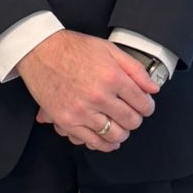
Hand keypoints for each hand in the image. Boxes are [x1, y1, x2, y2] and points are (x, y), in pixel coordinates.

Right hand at [17, 30, 158, 151]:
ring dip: (122, 132)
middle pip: (131, 121)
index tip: (144, 105)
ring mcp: (82, 111)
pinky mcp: (67, 121)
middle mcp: (99, 96)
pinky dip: (104, 144)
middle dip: (135, 118)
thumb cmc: (72, 48)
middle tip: (131, 113)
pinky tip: (107, 139)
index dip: (147, 106)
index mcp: (112, 77)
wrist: (39, 51)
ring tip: (119, 125)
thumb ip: (134, 69)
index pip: (142, 103)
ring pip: (114, 135)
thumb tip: (153, 88)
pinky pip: (92, 142)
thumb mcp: (108, 49)